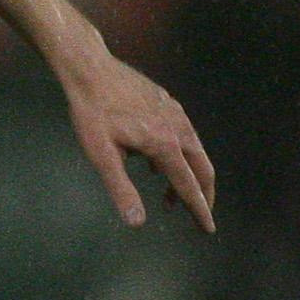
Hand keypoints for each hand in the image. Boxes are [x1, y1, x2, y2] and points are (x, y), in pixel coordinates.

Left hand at [61, 43, 215, 231]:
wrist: (91, 70)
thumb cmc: (92, 114)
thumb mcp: (102, 156)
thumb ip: (122, 189)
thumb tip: (137, 223)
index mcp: (166, 146)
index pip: (189, 187)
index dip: (199, 210)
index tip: (208, 229)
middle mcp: (179, 130)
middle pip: (203, 170)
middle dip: (203, 196)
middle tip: (199, 216)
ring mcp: (176, 114)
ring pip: (195, 152)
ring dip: (188, 177)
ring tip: (169, 198)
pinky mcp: (169, 104)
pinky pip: (183, 136)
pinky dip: (179, 157)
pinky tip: (155, 164)